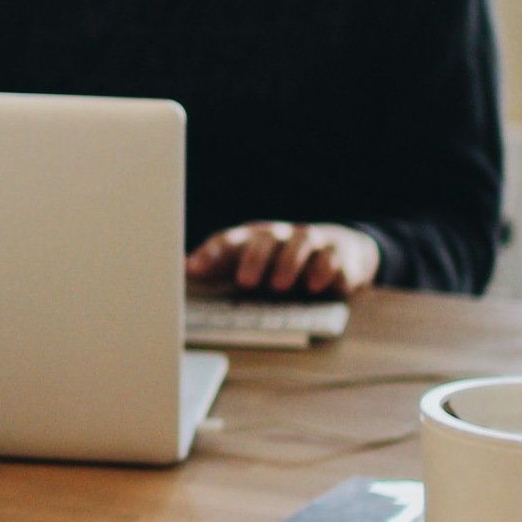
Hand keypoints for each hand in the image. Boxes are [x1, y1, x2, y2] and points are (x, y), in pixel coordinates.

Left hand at [185, 221, 381, 298]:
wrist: (339, 250)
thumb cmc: (283, 261)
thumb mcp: (251, 263)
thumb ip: (220, 267)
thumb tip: (181, 268)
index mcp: (253, 239)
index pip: (228, 240)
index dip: (210, 254)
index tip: (192, 269)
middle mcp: (281, 236)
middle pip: (265, 239)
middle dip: (254, 259)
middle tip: (245, 282)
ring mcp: (310, 242)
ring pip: (300, 243)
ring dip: (288, 263)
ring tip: (279, 285)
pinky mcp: (338, 252)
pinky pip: (332, 257)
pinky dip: (324, 269)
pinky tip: (316, 285)